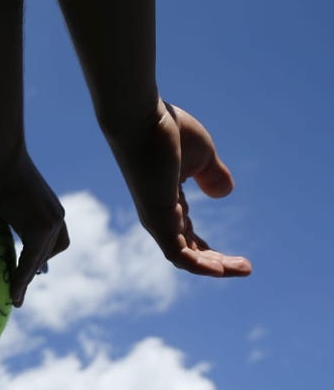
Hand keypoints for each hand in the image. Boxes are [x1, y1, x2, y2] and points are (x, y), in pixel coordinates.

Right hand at [0, 149, 70, 306]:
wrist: (4, 160)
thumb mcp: (10, 201)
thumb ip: (14, 217)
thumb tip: (2, 222)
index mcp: (51, 211)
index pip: (51, 243)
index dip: (40, 259)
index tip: (31, 274)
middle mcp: (57, 218)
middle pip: (48, 253)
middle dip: (33, 272)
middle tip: (19, 290)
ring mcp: (51, 223)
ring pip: (39, 259)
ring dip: (26, 279)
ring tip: (15, 297)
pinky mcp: (40, 229)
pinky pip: (30, 260)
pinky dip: (22, 277)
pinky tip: (14, 290)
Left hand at [106, 100, 251, 276]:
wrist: (142, 118)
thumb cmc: (167, 131)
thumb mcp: (202, 156)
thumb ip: (212, 175)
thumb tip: (224, 193)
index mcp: (169, 202)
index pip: (188, 237)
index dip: (211, 251)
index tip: (240, 260)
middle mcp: (160, 215)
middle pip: (188, 251)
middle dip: (217, 262)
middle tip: (246, 268)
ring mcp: (156, 218)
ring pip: (184, 256)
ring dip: (214, 266)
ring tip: (243, 269)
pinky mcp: (157, 217)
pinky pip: (176, 252)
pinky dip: (197, 264)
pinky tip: (220, 270)